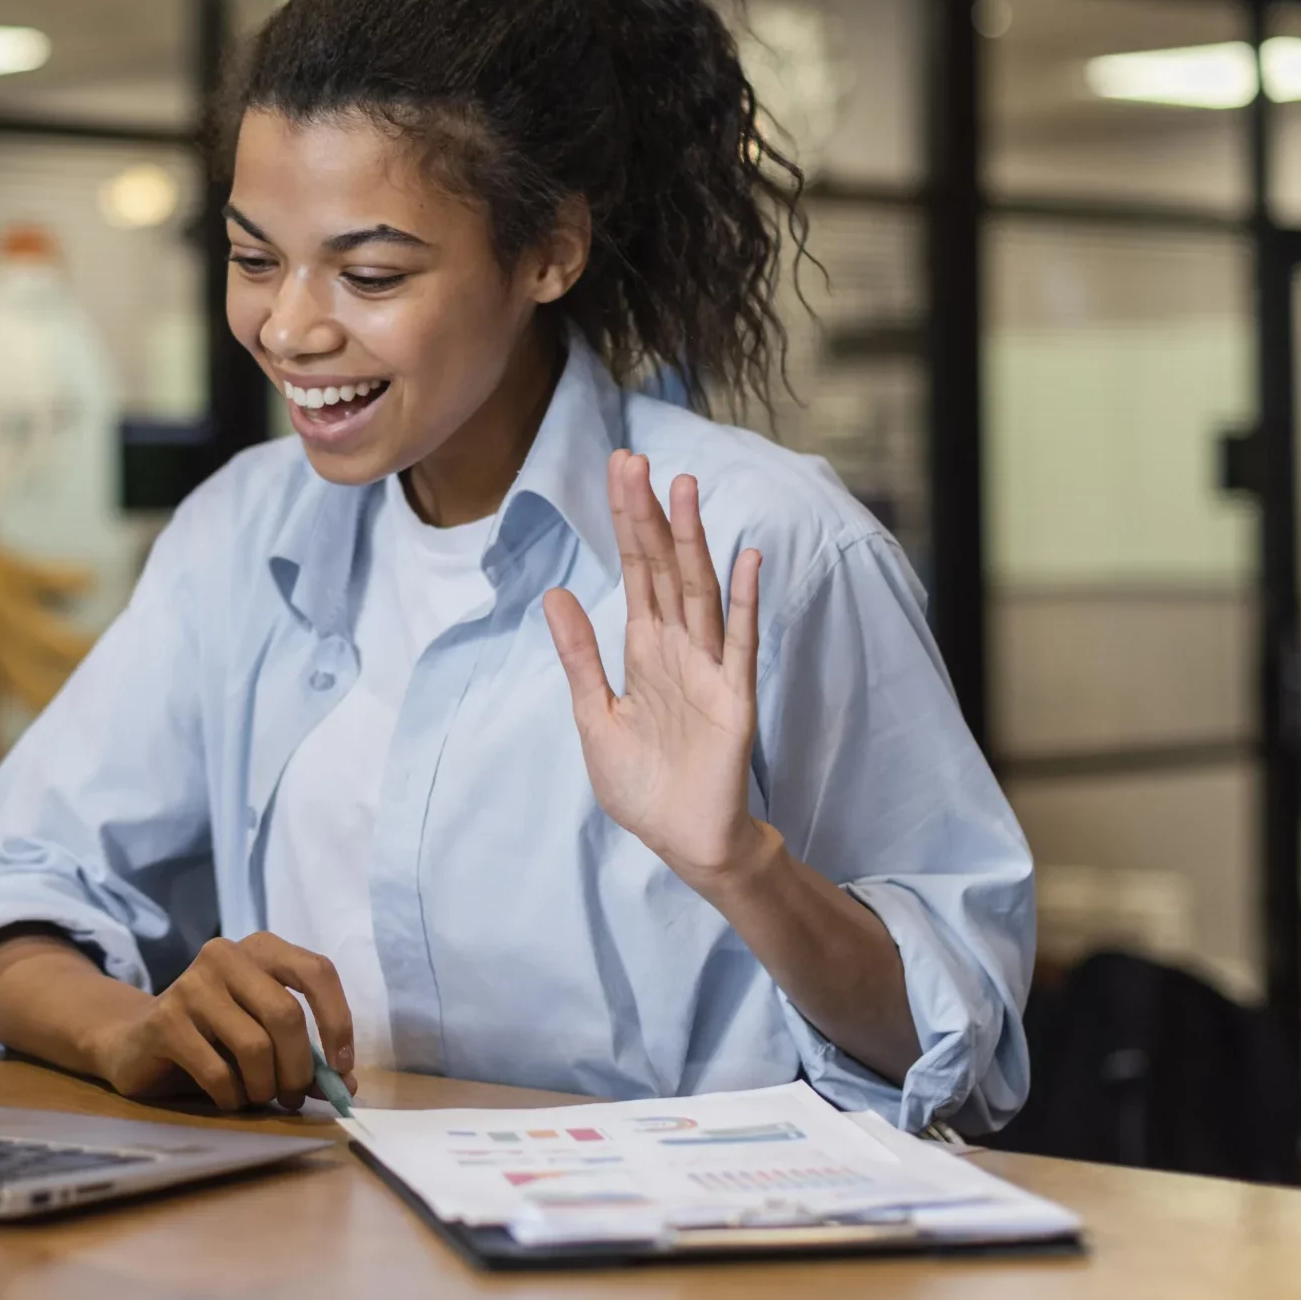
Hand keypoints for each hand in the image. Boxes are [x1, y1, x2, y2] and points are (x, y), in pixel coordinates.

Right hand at [85, 933, 355, 1109]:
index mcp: (260, 949)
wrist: (135, 1042)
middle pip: (286, 1015)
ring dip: (265, 1087)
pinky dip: (232, 1097)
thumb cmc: (213, 1038)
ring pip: (255, 1047)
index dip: (338, 1022)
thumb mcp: (265, 1038)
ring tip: (259, 1098)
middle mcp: (225, 955)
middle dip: (299, 1069)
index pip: (317, 972)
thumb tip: (347, 1085)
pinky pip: (218, 1072)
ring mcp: (191, 984)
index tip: (342, 1067)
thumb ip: (307, 1055)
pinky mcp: (164, 1021)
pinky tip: (227, 1098)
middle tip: (295, 1098)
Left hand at [541, 450, 772, 893]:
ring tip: (683, 488)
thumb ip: (579, 656)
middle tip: (635, 458)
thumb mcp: (594, 715)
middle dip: (648, 516)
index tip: (618, 471)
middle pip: (664, 568)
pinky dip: (743, 600)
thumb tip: (554, 594)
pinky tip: (745, 557)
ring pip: (699, 591)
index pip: (637, 572)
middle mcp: (679, 648)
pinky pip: (740, 642)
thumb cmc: (643, 784)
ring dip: (692, 540)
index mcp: (644, 651)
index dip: (627, 523)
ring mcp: (709, 669)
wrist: (682, 841)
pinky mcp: (734, 698)